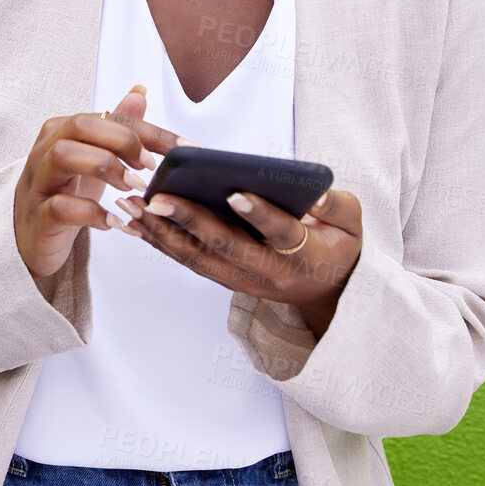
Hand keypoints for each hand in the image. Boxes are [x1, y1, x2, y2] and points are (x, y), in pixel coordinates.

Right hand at [14, 86, 183, 279]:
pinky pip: (61, 206)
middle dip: (123, 141)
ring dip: (106, 168)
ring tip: (133, 190)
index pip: (108, 116)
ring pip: (64, 155)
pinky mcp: (39, 216)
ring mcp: (39, 181)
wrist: (31, 237)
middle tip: (150, 167)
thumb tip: (139, 92)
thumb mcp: (93, 157)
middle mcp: (46, 149)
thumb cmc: (64, 192)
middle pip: (81, 125)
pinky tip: (114, 221)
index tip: (182, 148)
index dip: (149, 130)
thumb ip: (115, 126)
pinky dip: (92, 213)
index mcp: (62, 130)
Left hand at [117, 186, 363, 337]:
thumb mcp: (352, 224)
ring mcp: (242, 280)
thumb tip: (315, 194)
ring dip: (161, 231)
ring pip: (197, 257)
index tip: (236, 193)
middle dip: (190, 220)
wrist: (327, 292)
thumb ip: (336, 205)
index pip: (281, 233)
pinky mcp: (223, 279)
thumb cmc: (337, 247)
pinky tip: (133, 221)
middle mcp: (268, 273)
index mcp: (305, 256)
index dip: (260, 215)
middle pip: (226, 246)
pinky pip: (187, 260)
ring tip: (132, 204)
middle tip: (158, 197)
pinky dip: (159, 241)